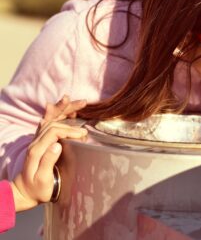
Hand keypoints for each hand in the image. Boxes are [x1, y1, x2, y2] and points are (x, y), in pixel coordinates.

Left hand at [11, 96, 87, 210]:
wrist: (24, 191)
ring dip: (63, 109)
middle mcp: (36, 142)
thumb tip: (57, 144)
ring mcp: (37, 140)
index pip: (54, 132)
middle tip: (84, 115)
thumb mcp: (42, 180)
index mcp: (37, 150)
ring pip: (50, 118)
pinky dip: (57, 113)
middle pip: (52, 121)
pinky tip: (64, 107)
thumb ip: (48, 161)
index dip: (69, 131)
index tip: (83, 134)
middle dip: (69, 115)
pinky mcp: (41, 141)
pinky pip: (48, 122)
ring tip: (77, 101)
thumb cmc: (37, 189)